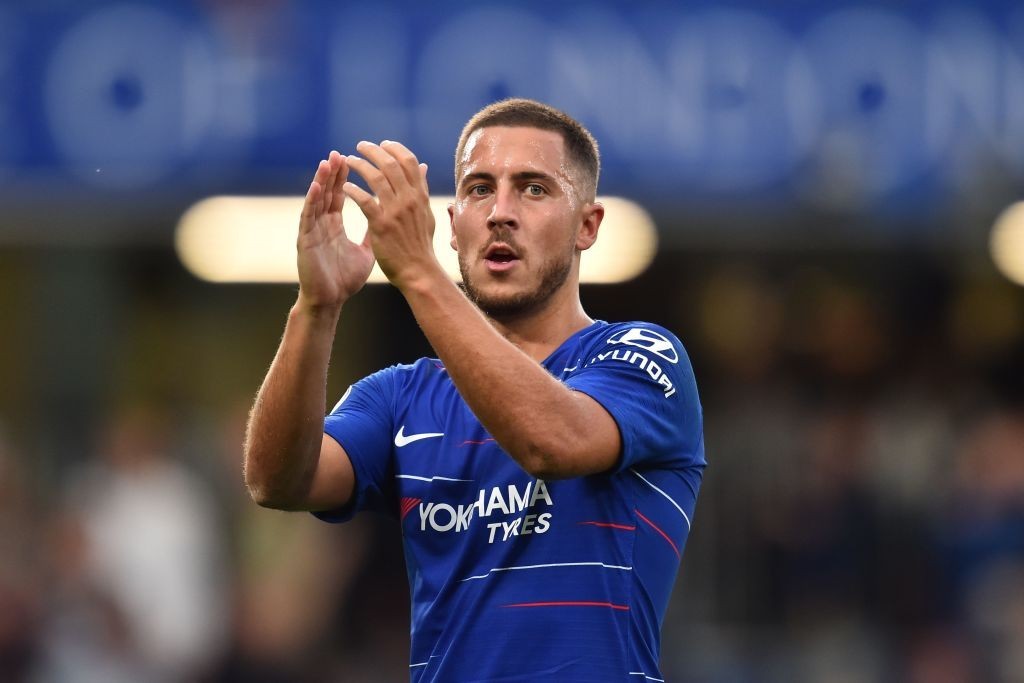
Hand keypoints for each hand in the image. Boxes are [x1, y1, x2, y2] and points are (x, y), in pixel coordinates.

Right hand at [296, 151, 374, 309]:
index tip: (353, 158)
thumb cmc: (345, 279)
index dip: (345, 177)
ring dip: (321, 181)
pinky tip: (315, 187)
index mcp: (334, 224)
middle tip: (339, 153)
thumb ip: (373, 230)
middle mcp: (322, 224)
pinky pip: (308, 218)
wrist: (330, 301)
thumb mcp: (365, 250)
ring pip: (316, 200)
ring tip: (327, 162)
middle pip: (328, 192)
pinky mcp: (305, 241)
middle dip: (333, 173)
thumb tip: (386, 216)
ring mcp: (312, 231)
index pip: (340, 194)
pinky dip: (311, 201)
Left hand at [343, 140, 441, 290]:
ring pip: (376, 177)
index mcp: (420, 196)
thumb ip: (422, 189)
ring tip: (348, 161)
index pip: (409, 161)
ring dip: (360, 165)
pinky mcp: (382, 225)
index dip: (395, 149)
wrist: (419, 271)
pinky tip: (346, 187)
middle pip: (391, 164)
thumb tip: (423, 166)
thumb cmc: (420, 245)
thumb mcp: (426, 213)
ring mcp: (396, 211)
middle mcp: (410, 200)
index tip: (383, 144)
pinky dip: (354, 190)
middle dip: (373, 151)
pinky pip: (365, 200)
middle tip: (360, 146)